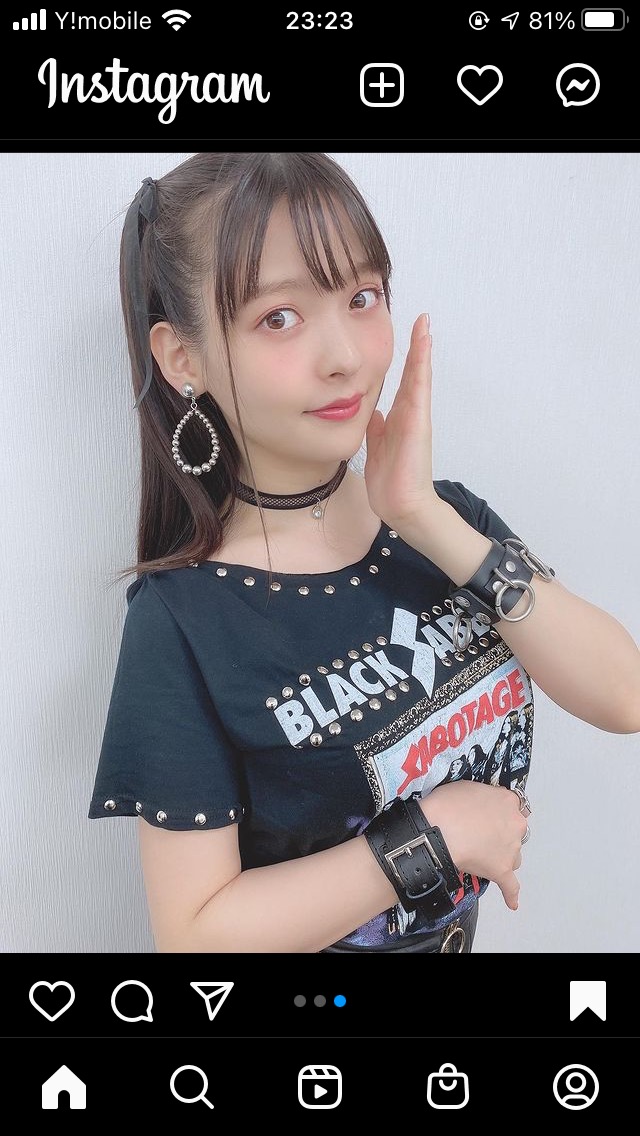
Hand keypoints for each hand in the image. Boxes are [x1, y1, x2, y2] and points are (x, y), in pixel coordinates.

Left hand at [364, 313, 440, 530]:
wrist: (401, 505)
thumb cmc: (391, 482)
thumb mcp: (376, 448)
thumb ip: (377, 429)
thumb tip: (374, 412)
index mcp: (398, 420)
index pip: (401, 384)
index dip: (403, 362)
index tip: (405, 339)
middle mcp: (409, 414)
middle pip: (413, 373)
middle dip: (416, 347)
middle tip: (421, 320)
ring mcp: (416, 416)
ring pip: (418, 375)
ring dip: (422, 349)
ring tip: (424, 324)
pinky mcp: (418, 421)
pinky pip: (420, 387)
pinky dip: (422, 365)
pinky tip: (423, 345)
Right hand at [419, 781, 528, 910]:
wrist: (437, 829)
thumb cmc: (447, 805)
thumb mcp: (468, 787)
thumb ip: (485, 797)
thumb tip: (483, 806)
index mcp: (508, 801)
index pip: (512, 807)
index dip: (499, 813)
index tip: (488, 817)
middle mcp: (515, 824)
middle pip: (516, 832)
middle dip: (502, 834)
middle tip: (481, 835)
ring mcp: (511, 849)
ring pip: (513, 856)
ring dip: (502, 856)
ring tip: (481, 857)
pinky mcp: (502, 871)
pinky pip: (511, 886)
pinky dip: (511, 894)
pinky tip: (511, 901)